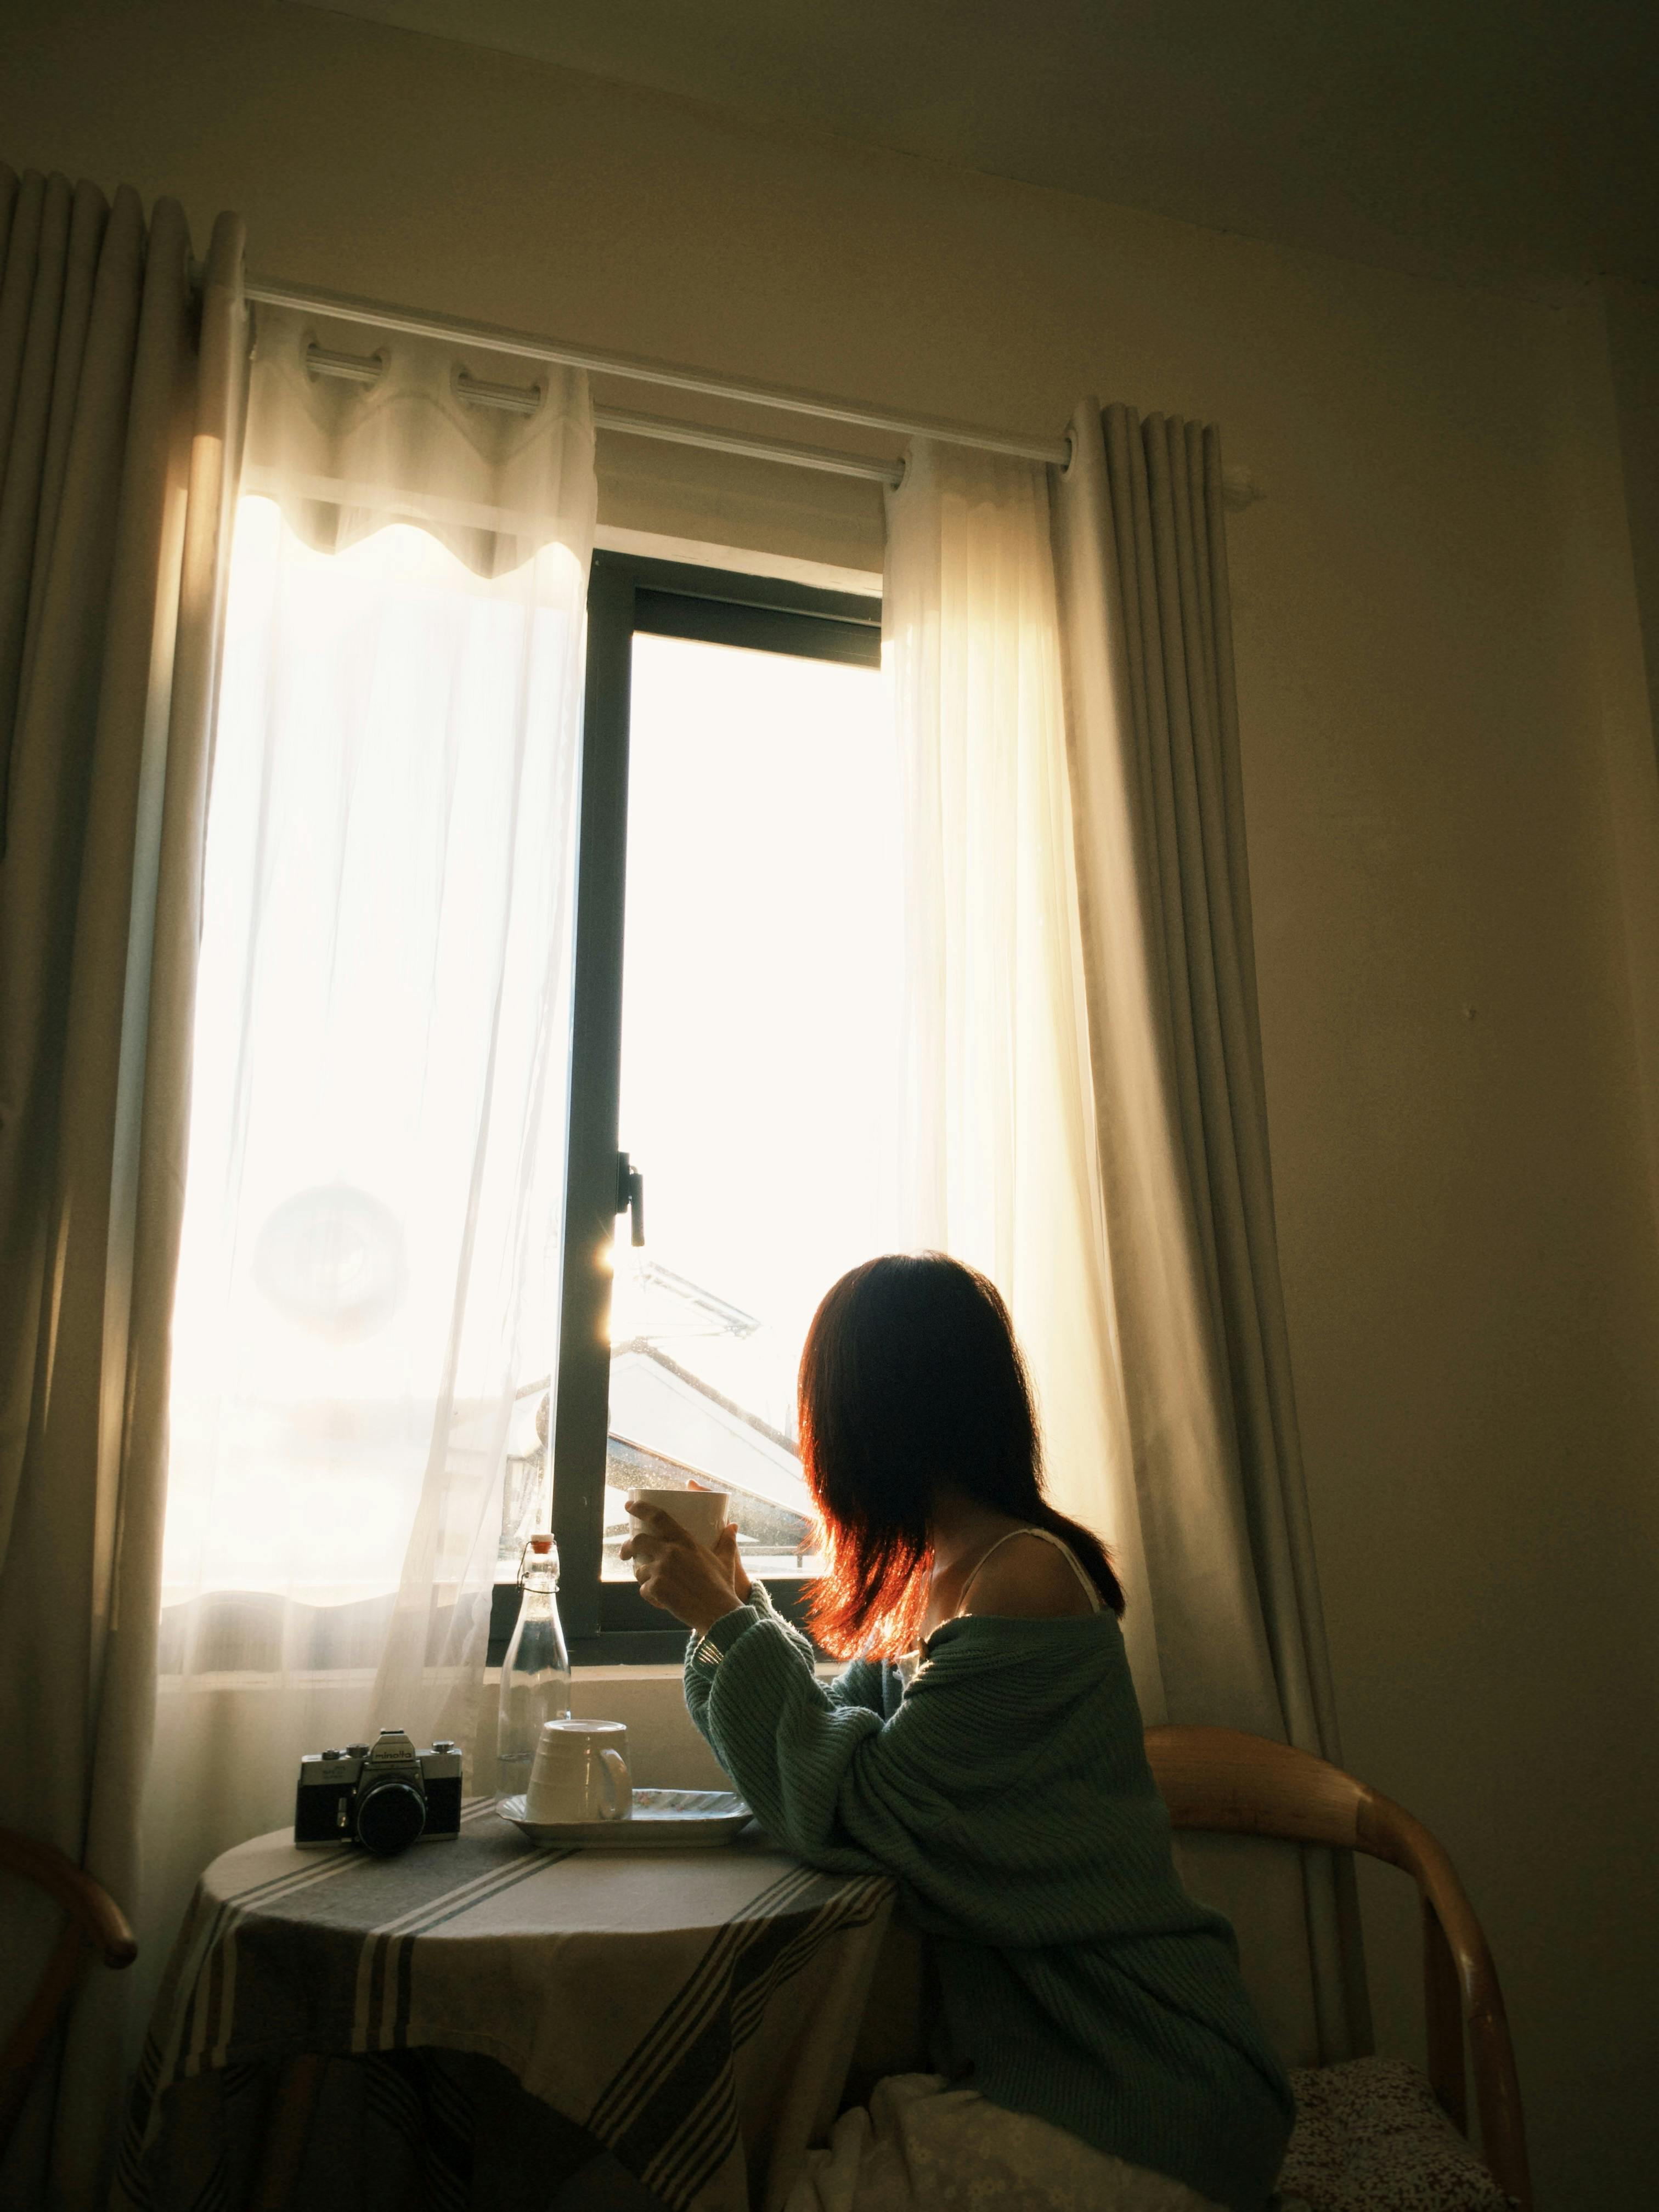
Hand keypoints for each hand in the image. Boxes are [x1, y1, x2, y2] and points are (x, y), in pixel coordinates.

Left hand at [620, 1503, 746, 1637]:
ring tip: (654, 1586)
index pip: (658, 1517)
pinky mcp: (657, 1588)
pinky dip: (651, 1596)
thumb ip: (727, 1541)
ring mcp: (662, 1570)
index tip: (629, 1506)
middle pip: (638, 1541)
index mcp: (685, 1541)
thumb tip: (733, 1526)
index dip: (641, 1509)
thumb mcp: (726, 1560)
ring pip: (639, 1570)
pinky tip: (661, 1602)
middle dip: (627, 1547)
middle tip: (625, 1554)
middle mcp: (670, 1552)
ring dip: (644, 1578)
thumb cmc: (723, 1587)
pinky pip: (644, 1590)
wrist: (719, 1613)